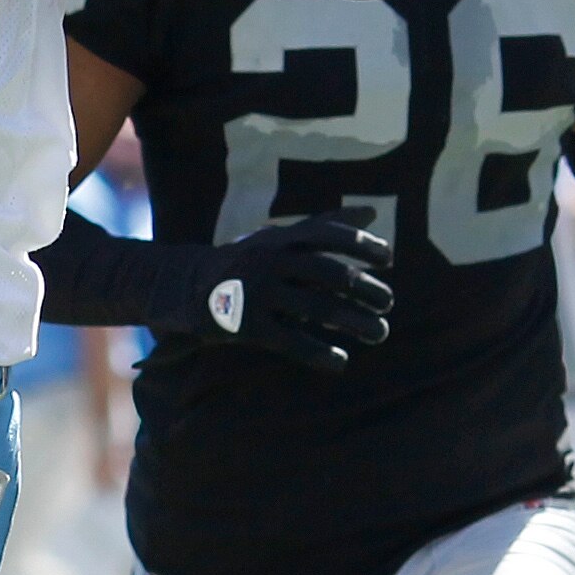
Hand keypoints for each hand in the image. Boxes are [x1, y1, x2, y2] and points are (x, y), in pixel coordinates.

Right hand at [163, 211, 393, 371]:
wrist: (186, 287)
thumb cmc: (248, 261)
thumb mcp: (280, 238)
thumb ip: (324, 226)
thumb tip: (372, 213)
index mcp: (281, 238)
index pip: (328, 235)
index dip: (361, 246)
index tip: (387, 260)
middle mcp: (271, 261)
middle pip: (330, 274)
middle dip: (365, 289)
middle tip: (387, 303)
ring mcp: (258, 293)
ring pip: (318, 309)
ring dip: (355, 322)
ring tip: (380, 333)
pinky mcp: (246, 325)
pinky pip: (291, 341)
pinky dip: (319, 353)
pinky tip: (341, 361)